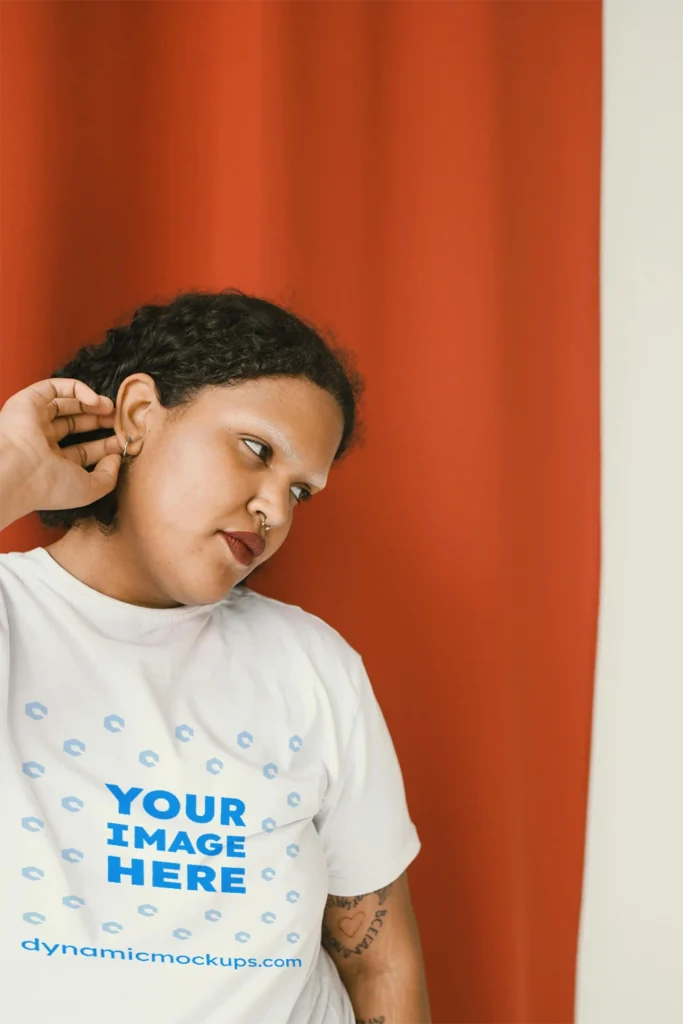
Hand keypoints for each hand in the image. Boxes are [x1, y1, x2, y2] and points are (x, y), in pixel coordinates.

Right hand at [0, 378, 122, 516]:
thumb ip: (108, 476)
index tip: (124, 441)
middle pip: (75, 425)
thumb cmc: (51, 486)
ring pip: (66, 404)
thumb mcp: (89, 489)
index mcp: (52, 464)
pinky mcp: (28, 401)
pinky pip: (54, 388)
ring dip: (91, 404)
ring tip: (111, 408)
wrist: (18, 472)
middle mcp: (41, 442)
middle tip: (119, 420)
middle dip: (99, 421)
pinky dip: (77, 389)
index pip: (83, 451)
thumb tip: (116, 457)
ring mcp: (34, 421)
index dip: (105, 445)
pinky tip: (95, 400)